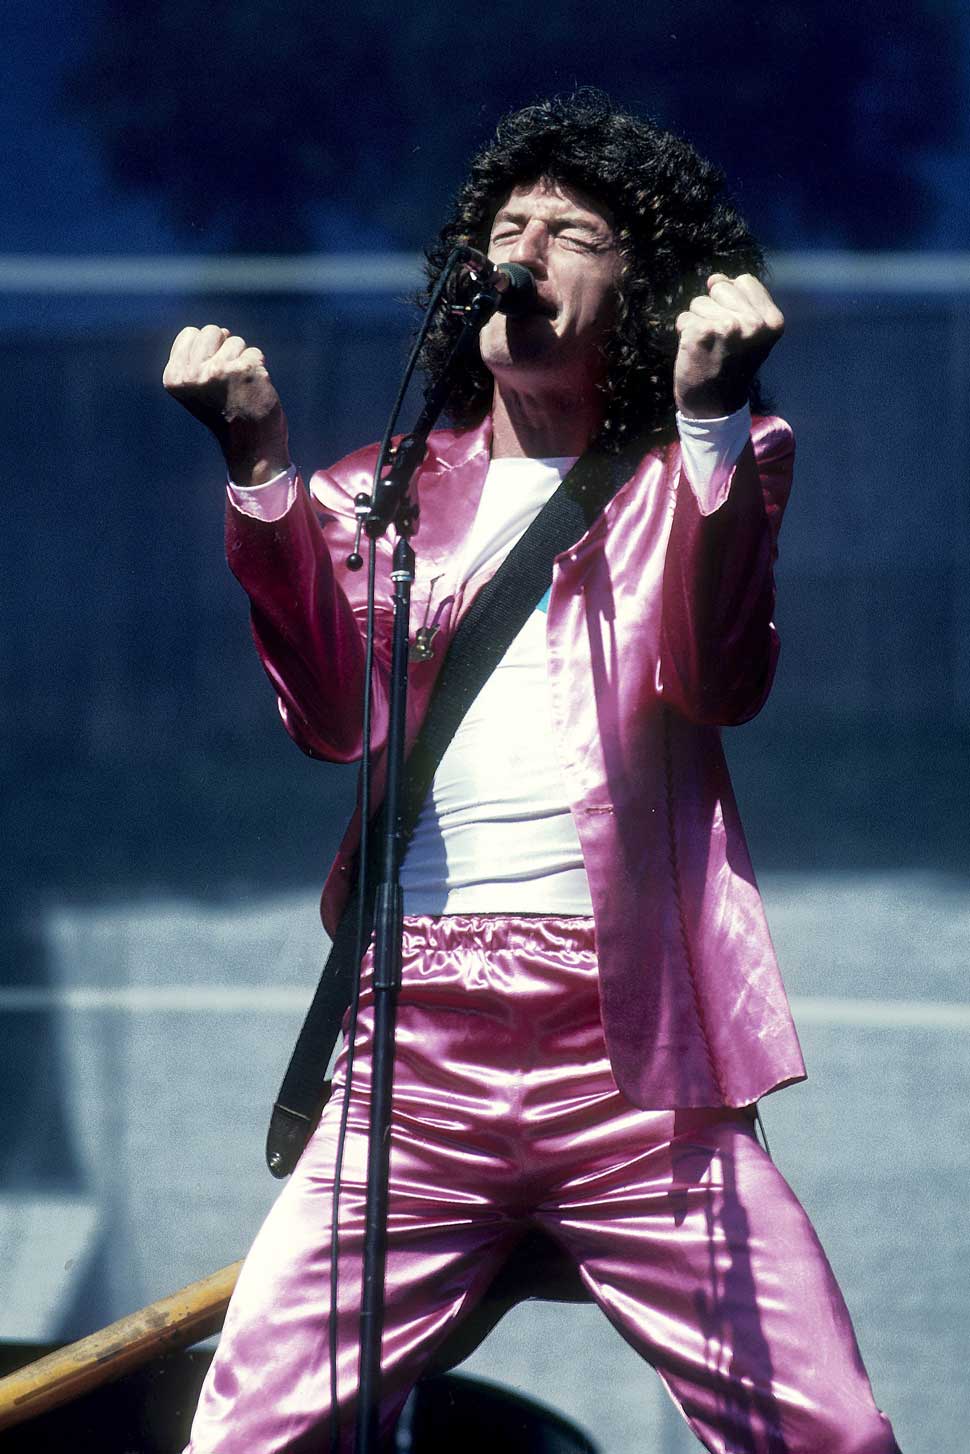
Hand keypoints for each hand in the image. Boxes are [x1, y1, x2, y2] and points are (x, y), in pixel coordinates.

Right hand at [163, 324, 290, 484]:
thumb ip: (195, 360)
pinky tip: (253, 389)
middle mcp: (192, 374)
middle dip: (224, 349)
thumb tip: (220, 331)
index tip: (212, 377)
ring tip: (240, 388)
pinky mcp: (243, 370)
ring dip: (242, 360)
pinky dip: (258, 368)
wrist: (251, 446)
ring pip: (236, 340)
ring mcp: (218, 371)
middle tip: (228, 381)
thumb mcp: (196, 389)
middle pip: (212, 330)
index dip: (207, 350)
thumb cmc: (226, 415)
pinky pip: (255, 353)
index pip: (191, 333)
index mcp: (174, 377)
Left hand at [673, 274, 783, 418]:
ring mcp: (728, 327)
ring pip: (699, 302)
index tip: (733, 328)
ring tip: (708, 347)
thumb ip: (740, 302)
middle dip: (714, 308)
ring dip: (697, 322)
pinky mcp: (702, 333)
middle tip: (719, 340)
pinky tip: (694, 351)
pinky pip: (684, 318)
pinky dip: (684, 332)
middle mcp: (753, 323)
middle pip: (720, 287)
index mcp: (772, 321)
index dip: (731, 300)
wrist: (715, 407)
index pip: (744, 281)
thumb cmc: (730, 367)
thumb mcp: (751, 334)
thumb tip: (715, 278)